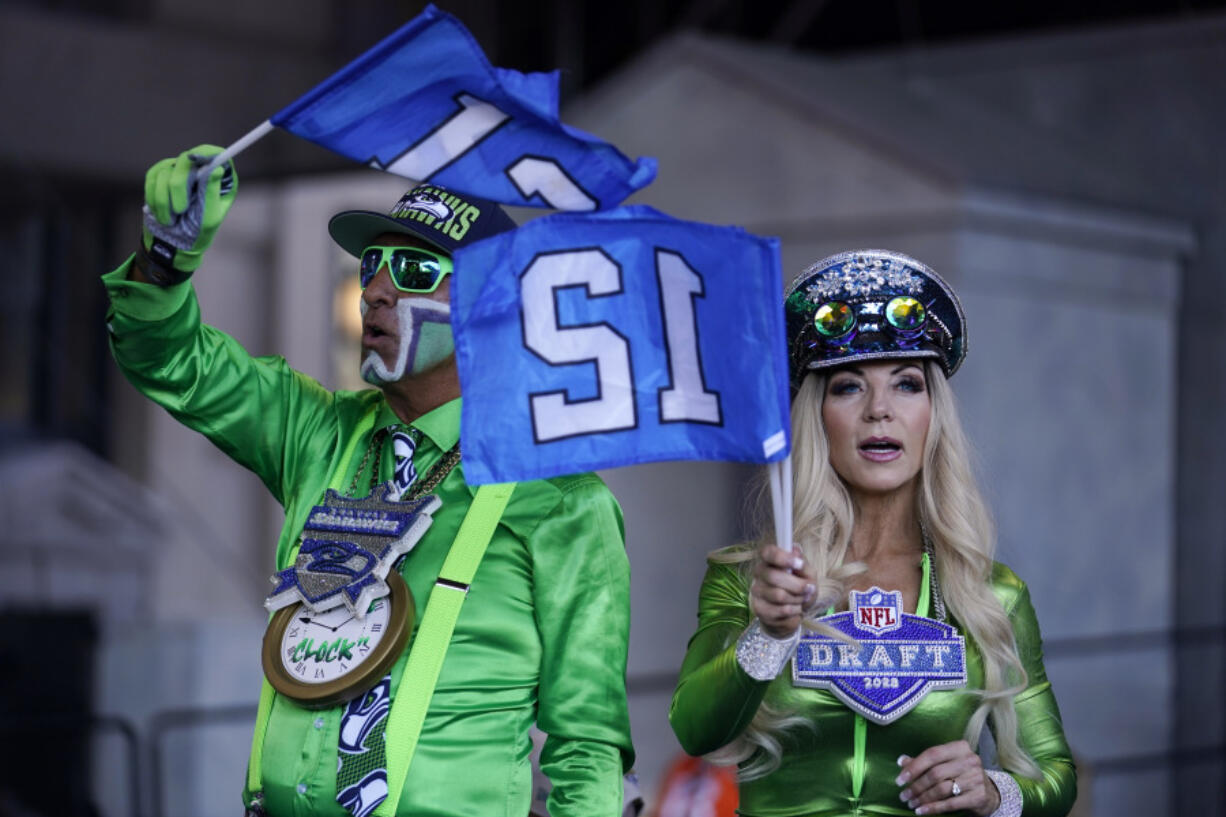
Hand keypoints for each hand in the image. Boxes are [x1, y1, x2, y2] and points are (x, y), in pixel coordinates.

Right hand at [142, 144, 237, 272]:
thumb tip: (217, 167)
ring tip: (171, 219)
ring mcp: (179, 172)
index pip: (216, 155)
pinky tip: (162, 213)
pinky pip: (152, 177)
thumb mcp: (209, 216)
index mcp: (219, 180)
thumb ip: (211, 191)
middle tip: (180, 209)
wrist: (173, 244)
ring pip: (166, 170)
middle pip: (187, 160)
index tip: (195, 160)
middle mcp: (200, 171)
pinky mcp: (160, 176)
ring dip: (165, 199)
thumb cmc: (197, 232)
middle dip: (179, 186)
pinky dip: (154, 198)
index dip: (206, 154)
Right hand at [750, 544, 814, 637]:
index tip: (799, 564)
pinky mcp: (759, 609)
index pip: (767, 552)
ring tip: (802, 600)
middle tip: (809, 589)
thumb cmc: (799, 589)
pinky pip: (781, 611)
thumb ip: (803, 564)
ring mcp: (757, 592)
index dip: (782, 557)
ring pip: (779, 596)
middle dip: (798, 585)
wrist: (793, 613)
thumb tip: (796, 551)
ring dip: (798, 599)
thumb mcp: (808, 575)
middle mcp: (759, 573)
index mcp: (769, 560)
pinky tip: (796, 609)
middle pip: (774, 576)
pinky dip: (795, 611)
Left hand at [895, 741, 999, 815]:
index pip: (932, 754)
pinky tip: (922, 811)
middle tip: (904, 796)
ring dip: (923, 798)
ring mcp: (976, 778)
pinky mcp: (978, 796)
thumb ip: (924, 762)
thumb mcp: (945, 764)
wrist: (989, 793)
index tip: (900, 779)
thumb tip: (901, 761)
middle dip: (916, 786)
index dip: (914, 767)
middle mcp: (970, 760)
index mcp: (960, 748)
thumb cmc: (961, 774)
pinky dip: (933, 808)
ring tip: (911, 804)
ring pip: (941, 789)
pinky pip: (950, 803)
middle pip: (935, 773)